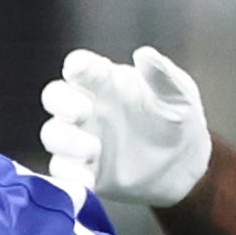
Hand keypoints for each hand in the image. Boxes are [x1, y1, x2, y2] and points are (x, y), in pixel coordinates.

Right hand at [39, 46, 212, 208]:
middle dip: (61, 102)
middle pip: (55, 97)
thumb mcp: (178, 94)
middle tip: (80, 111)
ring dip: (65, 141)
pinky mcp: (82, 170)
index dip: (76, 65)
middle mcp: (87, 108)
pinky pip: (63, 171)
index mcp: (106, 82)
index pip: (82, 66)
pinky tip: (88, 181)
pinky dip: (70, 176)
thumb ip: (162, 75)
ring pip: (53, 134)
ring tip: (93, 150)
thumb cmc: (177, 119)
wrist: (182, 165)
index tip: (77, 68)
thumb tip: (144, 54)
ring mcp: (81, 139)